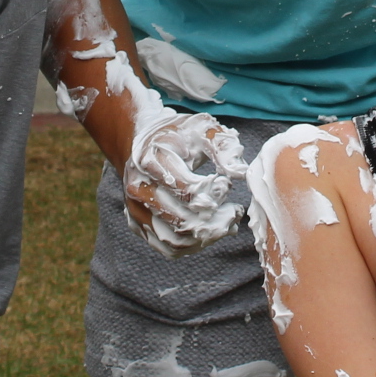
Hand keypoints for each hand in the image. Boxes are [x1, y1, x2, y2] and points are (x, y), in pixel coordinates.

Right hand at [125, 108, 248, 256]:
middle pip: (182, 219)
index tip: (225, 185)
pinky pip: (169, 248)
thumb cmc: (176, 134)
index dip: (214, 194)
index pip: (187, 191)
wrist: (139, 140)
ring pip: (176, 240)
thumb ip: (223, 146)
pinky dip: (195, 245)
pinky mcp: (138, 224)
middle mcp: (138, 187)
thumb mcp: (202, 128)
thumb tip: (240, 172)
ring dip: (207, 237)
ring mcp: (135, 208)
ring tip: (225, 222)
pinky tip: (210, 230)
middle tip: (234, 211)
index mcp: (151, 160)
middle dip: (215, 220)